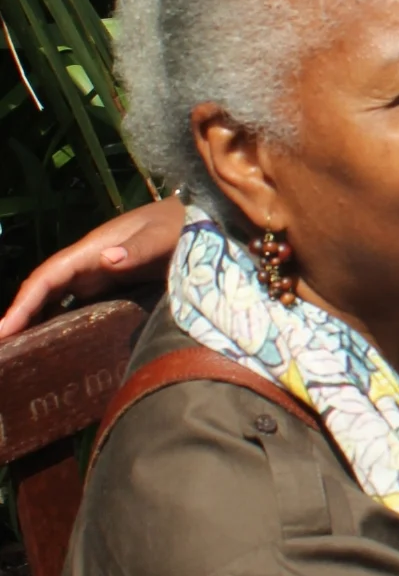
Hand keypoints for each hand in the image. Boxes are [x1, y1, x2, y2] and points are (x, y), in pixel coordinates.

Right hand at [0, 196, 185, 338]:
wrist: (202, 220)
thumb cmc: (182, 224)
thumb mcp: (165, 235)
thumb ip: (141, 248)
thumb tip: (107, 259)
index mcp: (93, 250)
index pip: (47, 277)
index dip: (23, 303)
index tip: (3, 330)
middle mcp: (89, 264)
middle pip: (44, 291)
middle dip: (20, 317)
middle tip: (2, 351)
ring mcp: (100, 275)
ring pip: (57, 300)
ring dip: (37, 322)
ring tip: (18, 355)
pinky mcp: (115, 287)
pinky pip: (79, 306)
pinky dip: (62, 322)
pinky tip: (57, 346)